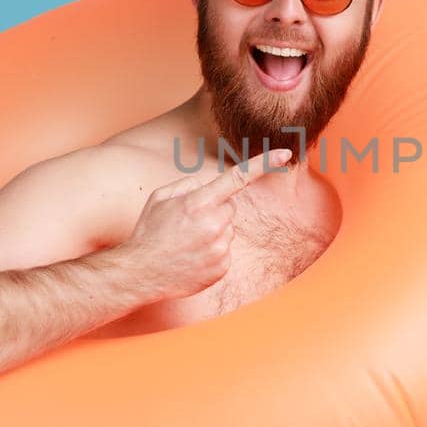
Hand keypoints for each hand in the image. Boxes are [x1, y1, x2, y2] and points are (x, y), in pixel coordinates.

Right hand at [116, 148, 291, 300]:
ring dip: (213, 232)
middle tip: (188, 224)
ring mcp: (221, 248)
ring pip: (228, 230)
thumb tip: (209, 184)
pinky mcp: (223, 267)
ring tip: (187, 243)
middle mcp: (215, 225)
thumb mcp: (160, 198)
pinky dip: (213, 252)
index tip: (285, 153)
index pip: (238, 177)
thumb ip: (188, 184)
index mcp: (199, 203)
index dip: (264, 163)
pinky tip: (192, 257)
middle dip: (214, 210)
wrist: (141, 273)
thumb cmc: (149, 233)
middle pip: (229, 207)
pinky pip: (225, 251)